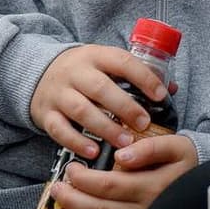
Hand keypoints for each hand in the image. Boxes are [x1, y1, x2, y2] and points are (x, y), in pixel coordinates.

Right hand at [28, 45, 171, 159]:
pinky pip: (59, 129)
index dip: (143, 77)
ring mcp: (59, 93)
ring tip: (125, 142)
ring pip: (81, 110)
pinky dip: (77, 142)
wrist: (38, 74)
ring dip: (105, 128)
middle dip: (125, 107)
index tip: (160, 95)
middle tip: (144, 124)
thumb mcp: (106, 64)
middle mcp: (76, 72)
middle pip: (100, 88)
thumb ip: (136, 75)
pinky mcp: (46, 113)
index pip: (122, 62)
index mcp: (96, 56)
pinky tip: (94, 152)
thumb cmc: (84, 72)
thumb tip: (171, 89)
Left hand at [52, 135, 198, 208]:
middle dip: (73, 200)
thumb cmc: (185, 163)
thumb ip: (149, 147)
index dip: (84, 179)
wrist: (205, 185)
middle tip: (57, 190)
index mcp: (151, 186)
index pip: (108, 185)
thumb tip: (122, 156)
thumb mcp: (174, 145)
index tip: (72, 170)